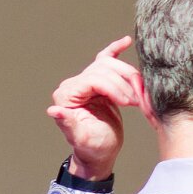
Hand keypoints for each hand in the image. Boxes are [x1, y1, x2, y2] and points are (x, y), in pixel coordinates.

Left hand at [47, 38, 145, 178]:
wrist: (100, 151)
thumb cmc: (91, 147)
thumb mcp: (82, 138)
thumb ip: (68, 123)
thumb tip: (53, 111)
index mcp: (67, 96)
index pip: (94, 78)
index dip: (115, 87)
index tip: (130, 102)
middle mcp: (74, 85)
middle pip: (104, 69)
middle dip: (125, 83)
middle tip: (138, 101)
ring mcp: (87, 82)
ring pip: (110, 64)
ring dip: (129, 76)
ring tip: (139, 94)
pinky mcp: (100, 83)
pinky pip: (106, 60)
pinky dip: (115, 50)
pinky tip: (125, 42)